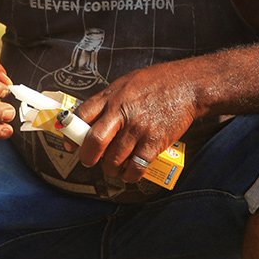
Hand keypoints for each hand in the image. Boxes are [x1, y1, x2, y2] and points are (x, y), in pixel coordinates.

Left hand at [72, 66, 198, 180]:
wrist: (189, 85)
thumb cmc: (156, 83)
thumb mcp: (125, 84)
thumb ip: (107, 101)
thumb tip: (88, 120)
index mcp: (111, 97)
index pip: (82, 116)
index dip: (71, 133)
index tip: (69, 145)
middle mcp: (122, 113)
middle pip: (95, 141)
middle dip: (87, 157)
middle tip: (88, 161)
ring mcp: (138, 129)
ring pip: (114, 158)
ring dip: (110, 168)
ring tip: (112, 167)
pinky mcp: (155, 142)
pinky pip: (136, 166)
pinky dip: (130, 174)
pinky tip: (129, 173)